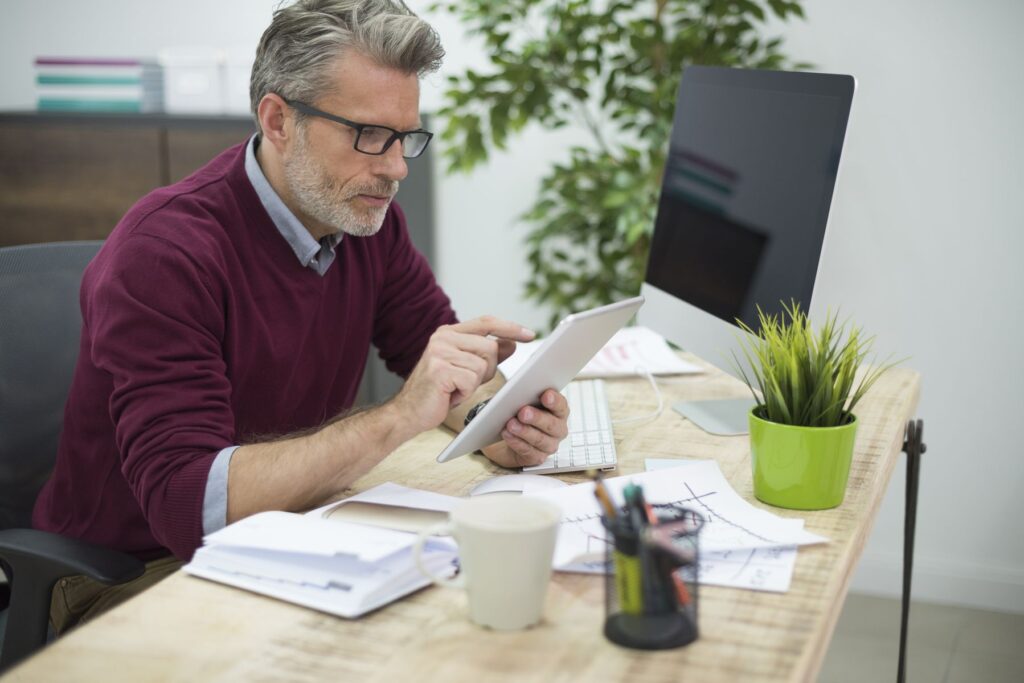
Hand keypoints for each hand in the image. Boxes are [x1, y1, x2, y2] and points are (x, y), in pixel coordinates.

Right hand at [393, 316, 534, 433]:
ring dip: (474, 383)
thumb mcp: (467, 369)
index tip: (529, 334)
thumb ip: (488, 355)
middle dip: (488, 369)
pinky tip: (450, 395)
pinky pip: (472, 380)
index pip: (486, 322)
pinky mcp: (440, 369)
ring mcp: (439, 352)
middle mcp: (443, 337)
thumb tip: (511, 343)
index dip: (509, 328)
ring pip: (483, 365)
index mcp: (449, 333)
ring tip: (455, 389)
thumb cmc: (438, 392)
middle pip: (490, 347)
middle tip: (467, 382)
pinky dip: (465, 393)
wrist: (408, 412)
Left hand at [482, 389, 569, 467]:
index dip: (554, 401)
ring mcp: (549, 445)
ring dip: (524, 431)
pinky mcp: (537, 457)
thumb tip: (516, 390)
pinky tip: (507, 434)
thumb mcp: (522, 401)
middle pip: (552, 424)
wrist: (507, 437)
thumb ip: (524, 395)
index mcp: (559, 412)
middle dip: (537, 418)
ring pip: (540, 439)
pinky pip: (528, 451)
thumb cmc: (518, 414)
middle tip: (523, 412)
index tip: (545, 395)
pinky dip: (516, 442)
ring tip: (511, 424)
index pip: (561, 405)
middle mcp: (558, 429)